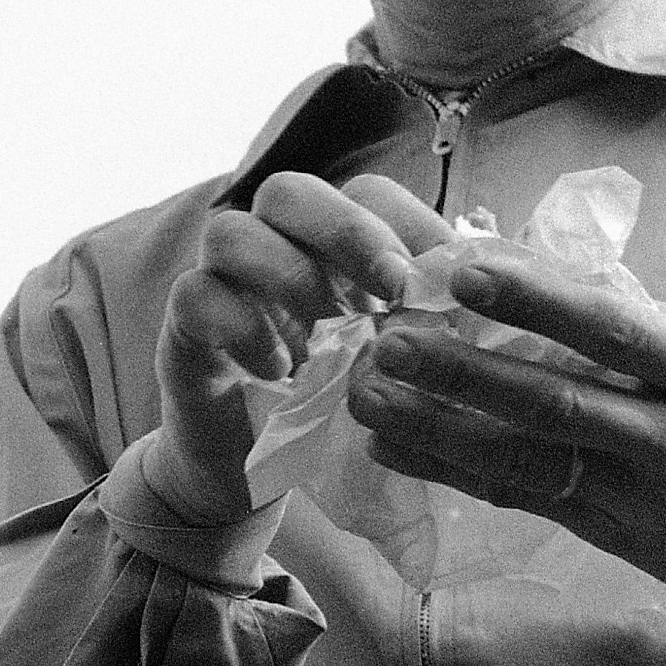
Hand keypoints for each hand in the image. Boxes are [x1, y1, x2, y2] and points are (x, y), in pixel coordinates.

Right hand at [148, 170, 463, 516]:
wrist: (248, 475)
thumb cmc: (327, 406)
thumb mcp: (391, 360)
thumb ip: (426, 320)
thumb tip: (482, 288)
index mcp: (327, 246)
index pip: (363, 191)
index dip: (407, 221)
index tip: (443, 276)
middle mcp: (268, 248)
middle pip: (288, 191)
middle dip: (346, 231)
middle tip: (390, 287)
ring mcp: (218, 283)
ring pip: (228, 232)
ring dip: (288, 275)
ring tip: (324, 331)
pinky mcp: (182, 329)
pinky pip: (195, 297)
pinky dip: (242, 328)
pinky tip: (279, 370)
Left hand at [349, 243, 665, 665]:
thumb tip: (579, 282)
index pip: (615, 329)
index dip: (536, 301)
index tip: (466, 272)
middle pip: (552, 399)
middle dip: (460, 371)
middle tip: (383, 340)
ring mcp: (642, 495)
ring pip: (525, 458)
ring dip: (437, 428)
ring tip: (366, 398)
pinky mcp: (617, 538)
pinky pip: (526, 498)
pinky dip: (457, 472)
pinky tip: (396, 452)